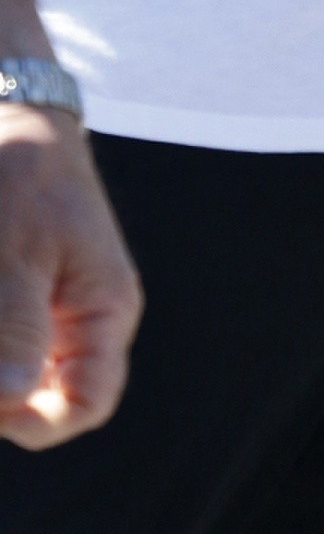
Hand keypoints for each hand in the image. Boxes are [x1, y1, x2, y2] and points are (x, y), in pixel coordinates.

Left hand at [0, 110, 140, 447]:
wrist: (3, 112)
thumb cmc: (17, 172)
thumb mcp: (14, 250)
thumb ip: (14, 326)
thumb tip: (10, 401)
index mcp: (104, 310)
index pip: (85, 403)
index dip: (34, 422)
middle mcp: (77, 320)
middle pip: (40, 395)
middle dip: (0, 390)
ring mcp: (41, 309)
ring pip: (12, 370)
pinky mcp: (11, 296)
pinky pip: (3, 341)